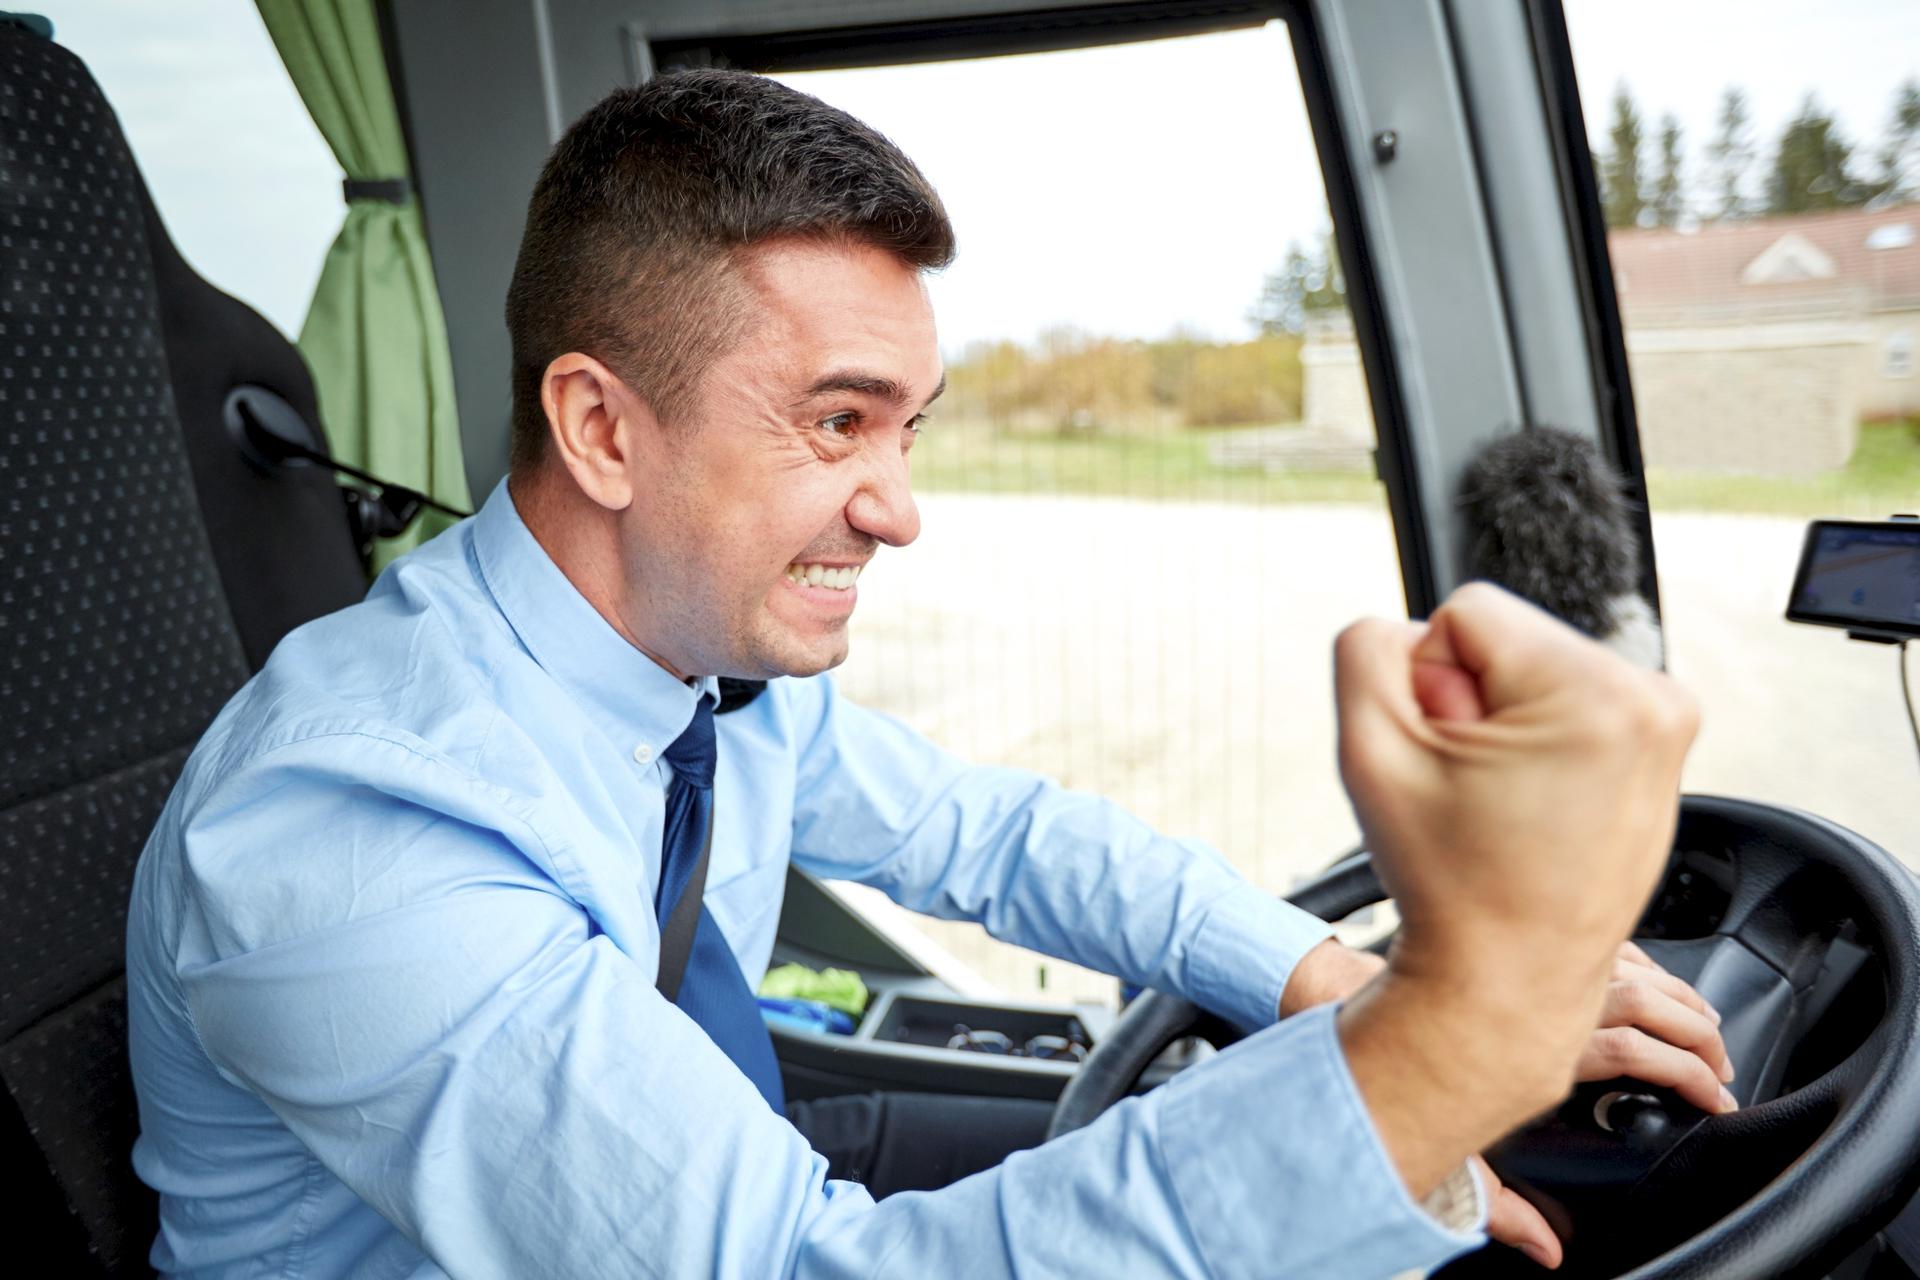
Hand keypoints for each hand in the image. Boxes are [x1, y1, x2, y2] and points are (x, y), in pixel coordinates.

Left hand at [1288, 939, 1733, 1268]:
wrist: (1319, 991)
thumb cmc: (1373, 1063)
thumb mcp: (1440, 1155)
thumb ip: (1497, 1204)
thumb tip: (1546, 1251)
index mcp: (1531, 1047)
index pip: (1633, 1053)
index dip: (1686, 1072)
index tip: (1719, 1096)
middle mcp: (1535, 995)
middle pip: (1644, 1000)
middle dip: (1697, 1031)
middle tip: (1724, 1062)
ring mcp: (1524, 960)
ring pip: (1623, 963)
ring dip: (1671, 991)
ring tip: (1701, 1020)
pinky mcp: (1504, 939)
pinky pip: (1587, 939)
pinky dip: (1628, 956)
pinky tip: (1641, 971)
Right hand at [1332, 583, 1699, 1199]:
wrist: (1506, 980)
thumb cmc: (1445, 881)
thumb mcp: (1367, 750)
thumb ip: (1364, 648)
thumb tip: (1410, 630)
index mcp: (1592, 691)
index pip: (1465, 613)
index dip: (1428, 684)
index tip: (1448, 762)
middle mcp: (1651, 699)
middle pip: (1507, 639)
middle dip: (1471, 703)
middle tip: (1472, 792)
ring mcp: (1666, 728)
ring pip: (1536, 670)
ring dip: (1503, 726)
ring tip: (1501, 805)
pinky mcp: (1661, 752)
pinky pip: (1571, 705)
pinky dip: (1540, 745)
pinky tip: (1529, 807)